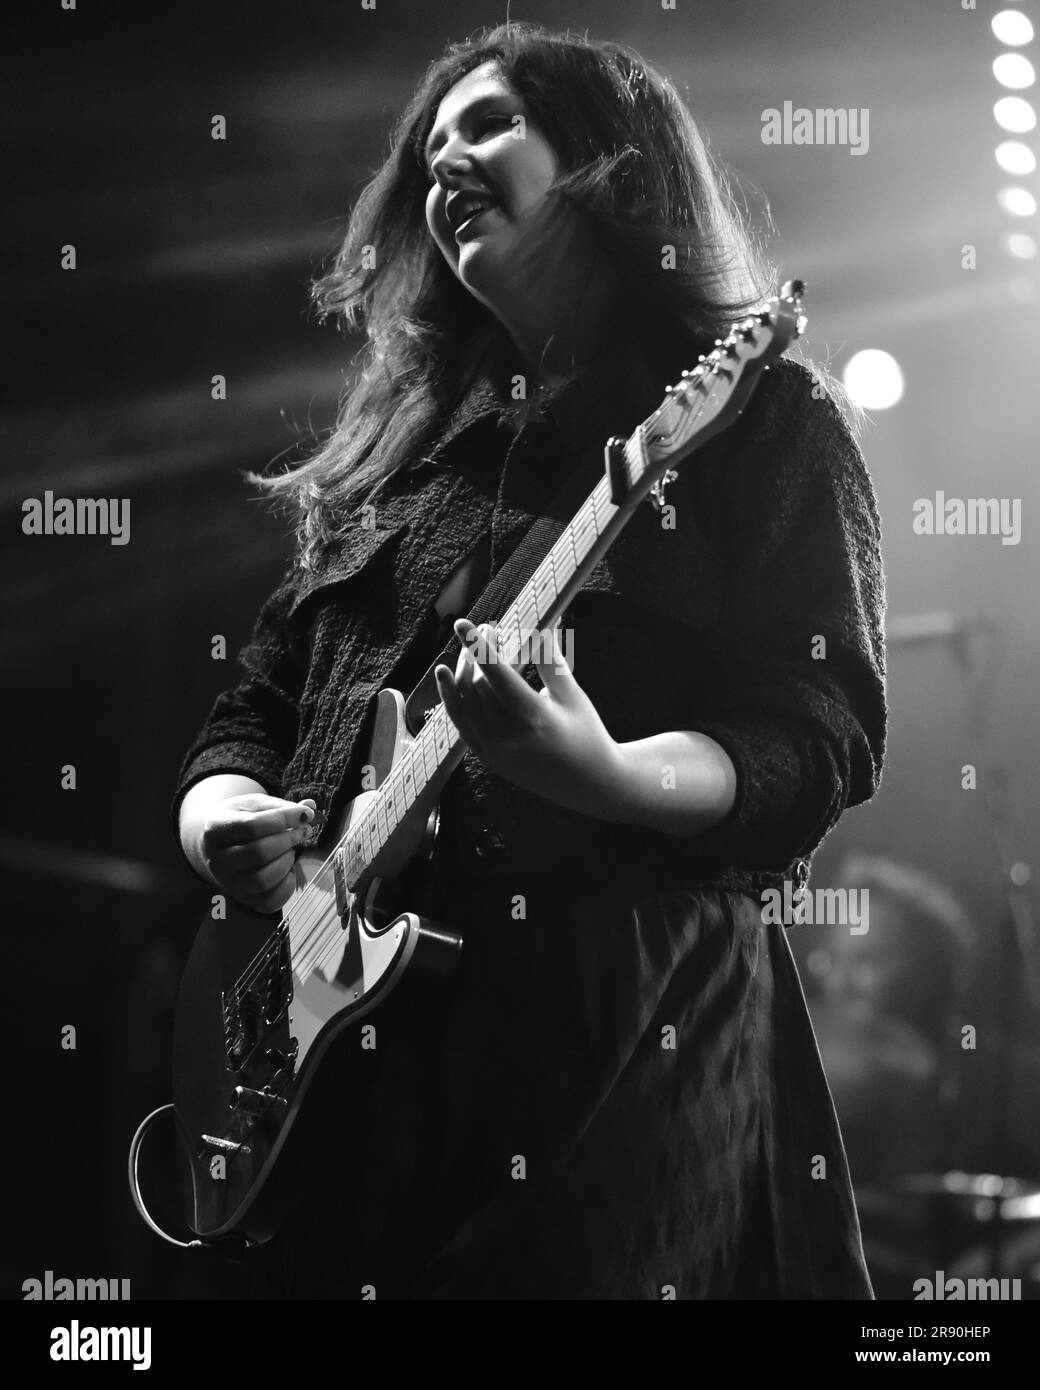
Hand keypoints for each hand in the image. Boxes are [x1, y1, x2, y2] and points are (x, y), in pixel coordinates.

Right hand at [199, 794, 316, 913]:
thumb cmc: (239, 821)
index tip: (304, 814)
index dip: (284, 819)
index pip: (252, 826)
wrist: (217, 845)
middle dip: (288, 840)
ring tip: (290, 850)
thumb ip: (280, 807)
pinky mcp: (244, 900)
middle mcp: (217, 860)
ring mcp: (229, 883)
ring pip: (262, 880)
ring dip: (286, 862)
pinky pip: (270, 902)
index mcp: (215, 830)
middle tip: (300, 832)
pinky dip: (287, 885)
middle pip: (258, 853)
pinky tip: (288, 870)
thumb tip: (308, 809)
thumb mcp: (254, 806)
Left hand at [434, 618, 630, 820]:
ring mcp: (495, 751)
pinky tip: (446, 676)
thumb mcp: (573, 695)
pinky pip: (461, 724)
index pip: (497, 675)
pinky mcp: (488, 759)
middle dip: (476, 653)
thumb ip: (551, 661)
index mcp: (535, 718)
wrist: (588, 784)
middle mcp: (509, 737)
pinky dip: (451, 699)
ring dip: (462, 672)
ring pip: (465, 703)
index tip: (463, 623)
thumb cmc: (587, 734)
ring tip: (469, 648)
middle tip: (489, 629)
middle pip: (478, 685)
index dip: (478, 647)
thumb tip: (541, 623)